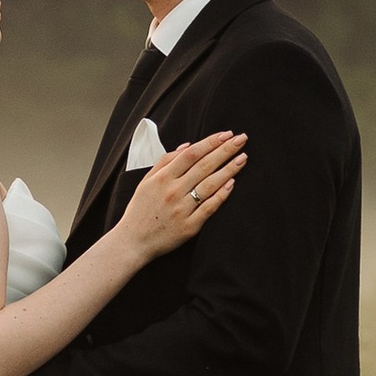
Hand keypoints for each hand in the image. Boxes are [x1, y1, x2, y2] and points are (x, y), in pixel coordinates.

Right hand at [116, 126, 245, 260]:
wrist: (133, 241)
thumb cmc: (140, 210)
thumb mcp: (146, 181)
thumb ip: (165, 161)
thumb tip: (187, 145)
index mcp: (162, 178)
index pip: (191, 154)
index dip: (211, 142)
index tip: (226, 134)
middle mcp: (173, 191)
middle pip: (204, 166)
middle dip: (225, 150)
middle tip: (241, 139)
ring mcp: (182, 209)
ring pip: (210, 184)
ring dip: (229, 169)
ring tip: (242, 158)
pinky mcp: (189, 226)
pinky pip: (209, 207)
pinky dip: (222, 194)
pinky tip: (232, 183)